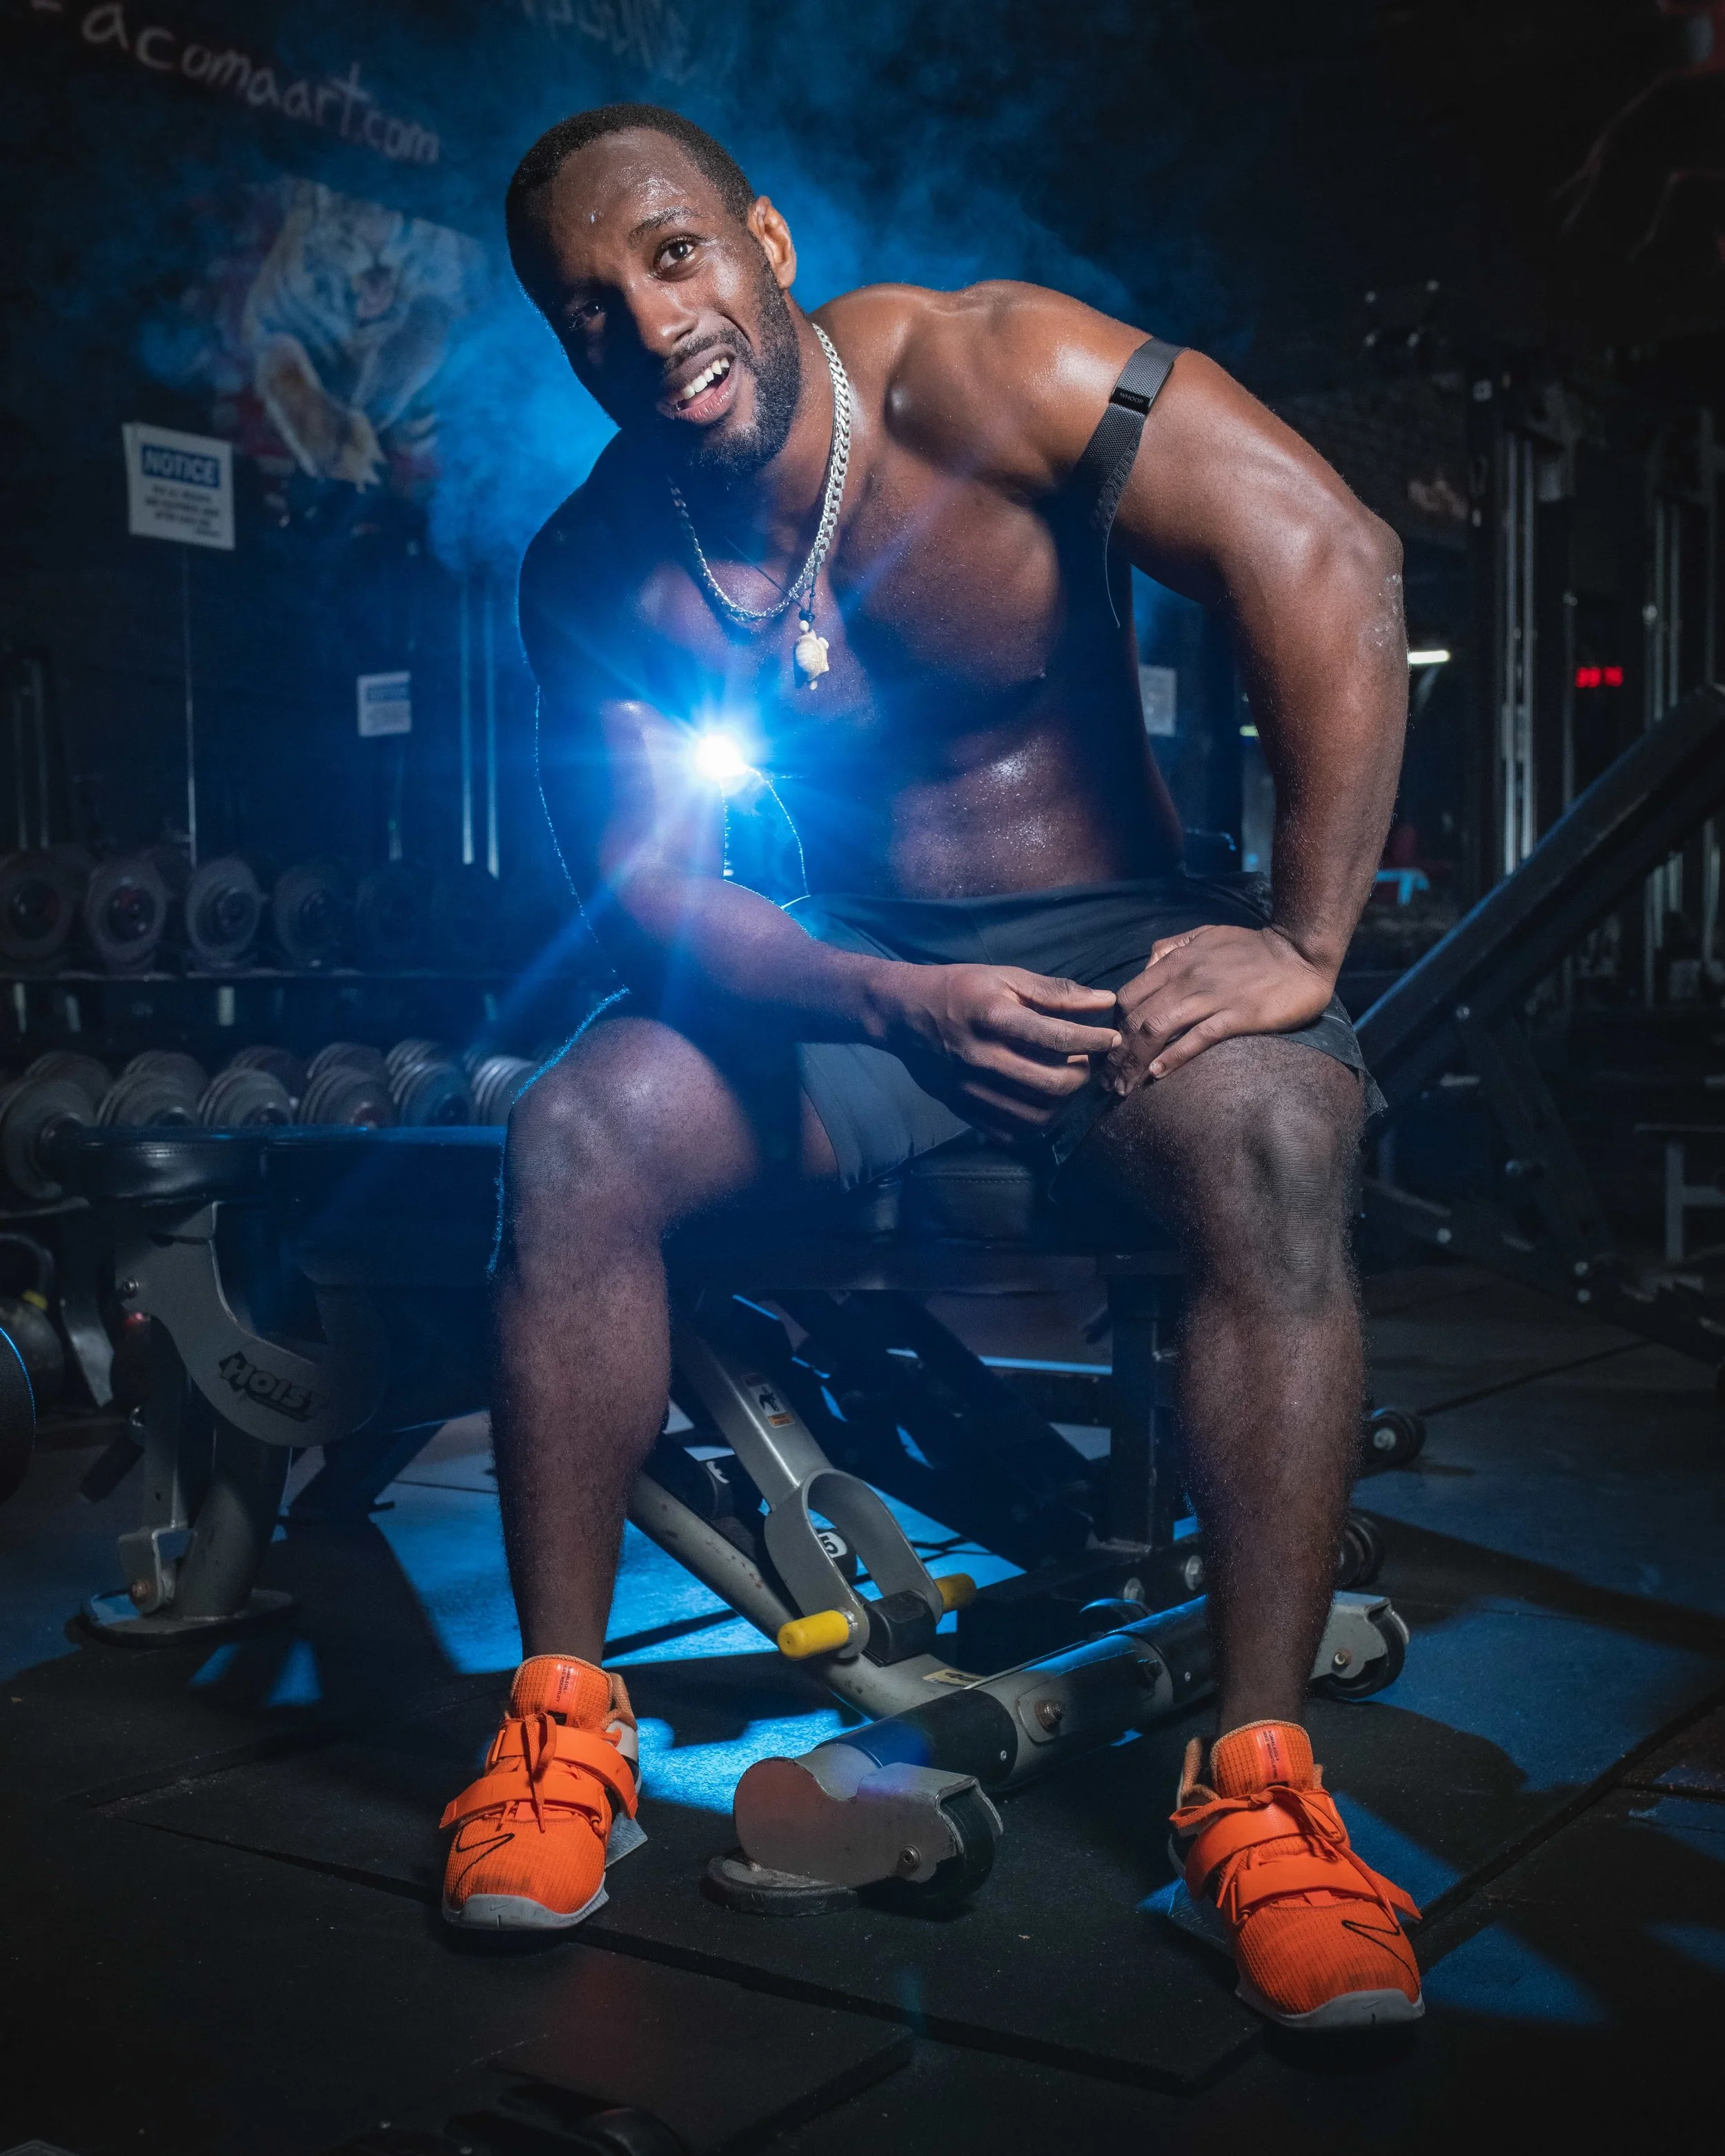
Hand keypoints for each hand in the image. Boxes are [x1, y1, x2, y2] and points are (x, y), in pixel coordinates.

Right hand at [882, 963, 1120, 1136]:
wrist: (903, 1013)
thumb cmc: (960, 988)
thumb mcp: (1005, 977)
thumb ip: (1056, 992)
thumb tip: (1105, 1000)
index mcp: (994, 1017)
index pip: (1057, 1038)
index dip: (1094, 1040)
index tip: (1111, 1038)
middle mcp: (982, 1057)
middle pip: (1052, 1084)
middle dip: (1083, 1075)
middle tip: (1088, 1061)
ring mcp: (971, 1088)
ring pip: (1036, 1115)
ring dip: (1065, 1103)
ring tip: (1069, 1082)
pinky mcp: (963, 1108)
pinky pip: (1011, 1133)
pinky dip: (1037, 1125)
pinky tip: (1044, 1104)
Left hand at [1105, 924, 1334, 1089]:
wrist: (1300, 952)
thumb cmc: (1253, 947)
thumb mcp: (1205, 936)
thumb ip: (1172, 949)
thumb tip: (1147, 967)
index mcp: (1176, 961)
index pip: (1128, 997)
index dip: (1113, 1029)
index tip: (1111, 1053)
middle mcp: (1187, 978)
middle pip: (1136, 1019)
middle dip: (1117, 1054)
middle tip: (1110, 1082)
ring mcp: (1211, 996)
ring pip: (1158, 1029)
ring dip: (1136, 1062)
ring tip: (1126, 1088)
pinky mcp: (1237, 1015)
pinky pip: (1197, 1038)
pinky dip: (1173, 1057)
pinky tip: (1157, 1074)